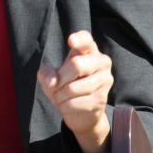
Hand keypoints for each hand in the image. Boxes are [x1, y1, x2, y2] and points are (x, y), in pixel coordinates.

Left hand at [38, 30, 113, 152]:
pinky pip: (75, 103)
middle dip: (60, 78)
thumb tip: (52, 81)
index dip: (79, 40)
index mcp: (89, 50)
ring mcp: (105, 80)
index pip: (86, 40)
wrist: (80, 112)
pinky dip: (65, 106)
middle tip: (55, 85)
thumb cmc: (65, 85)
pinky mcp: (101, 99)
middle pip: (77, 65)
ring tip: (60, 96)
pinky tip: (68, 105)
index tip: (71, 40)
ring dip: (59, 95)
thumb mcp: (51, 76)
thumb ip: (47, 73)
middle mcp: (102, 62)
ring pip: (72, 88)